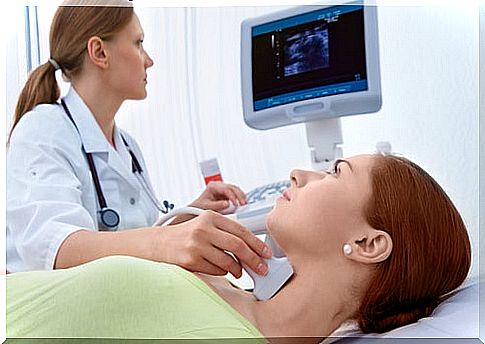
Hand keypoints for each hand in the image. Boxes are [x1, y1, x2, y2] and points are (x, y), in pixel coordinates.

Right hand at [155, 210, 271, 277]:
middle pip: (238, 246)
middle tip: (261, 268)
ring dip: (238, 269)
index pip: (240, 230)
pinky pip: (216, 270)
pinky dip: (223, 272)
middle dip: (253, 259)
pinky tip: (221, 269)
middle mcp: (203, 228)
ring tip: (239, 271)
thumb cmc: (188, 235)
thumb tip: (253, 249)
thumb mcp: (206, 225)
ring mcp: (196, 245)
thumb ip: (226, 232)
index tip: (266, 253)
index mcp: (211, 217)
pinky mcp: (190, 260)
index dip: (257, 243)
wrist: (160, 243)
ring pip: (228, 261)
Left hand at [190, 182, 246, 211]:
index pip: (226, 189)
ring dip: (241, 196)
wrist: (196, 209)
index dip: (232, 196)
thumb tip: (227, 204)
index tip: (236, 204)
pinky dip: (240, 198)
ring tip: (245, 204)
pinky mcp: (227, 194)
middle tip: (243, 204)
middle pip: (233, 187)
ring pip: (236, 189)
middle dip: (239, 195)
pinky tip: (243, 203)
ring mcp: (224, 189)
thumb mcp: (206, 207)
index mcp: (213, 186)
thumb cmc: (199, 207)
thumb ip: (216, 205)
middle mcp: (219, 186)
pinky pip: (236, 194)